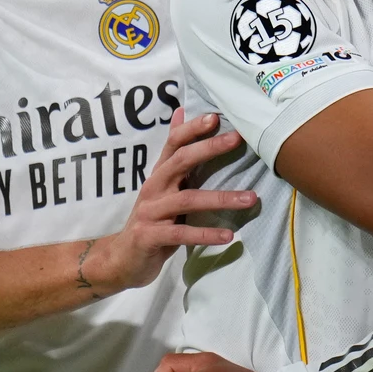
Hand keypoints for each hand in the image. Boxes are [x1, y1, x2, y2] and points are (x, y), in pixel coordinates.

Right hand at [78, 109, 255, 296]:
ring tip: (250, 198)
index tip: (216, 117)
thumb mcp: (163, 186)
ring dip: (221, 198)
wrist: (122, 259)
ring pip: (187, 199)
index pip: (173, 144)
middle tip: (237, 140)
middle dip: (209, 148)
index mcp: (159, 175)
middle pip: (180, 162)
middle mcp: (153, 188)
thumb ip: (175, 154)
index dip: (192, 129)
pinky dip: (205, 234)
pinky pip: (181, 233)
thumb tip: (180, 112)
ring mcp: (150, 212)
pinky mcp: (149, 237)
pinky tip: (228, 236)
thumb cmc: (152, 220)